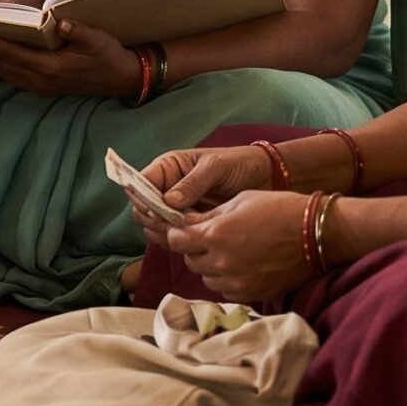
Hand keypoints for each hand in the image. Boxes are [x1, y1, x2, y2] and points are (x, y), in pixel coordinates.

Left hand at [0, 18, 139, 96]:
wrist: (123, 79)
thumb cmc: (110, 55)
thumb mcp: (98, 39)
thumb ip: (77, 30)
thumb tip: (57, 21)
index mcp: (51, 67)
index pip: (11, 54)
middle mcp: (42, 80)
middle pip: (1, 65)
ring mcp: (42, 87)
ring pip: (4, 73)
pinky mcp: (44, 88)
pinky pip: (13, 78)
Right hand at [131, 143, 276, 246]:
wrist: (265, 178)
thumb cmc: (238, 164)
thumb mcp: (215, 167)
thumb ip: (192, 183)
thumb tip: (169, 201)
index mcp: (167, 168)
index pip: (140, 183)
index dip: (143, 199)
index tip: (157, 212)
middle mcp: (166, 188)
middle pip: (143, 208)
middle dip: (153, 219)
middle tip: (174, 227)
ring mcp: (176, 208)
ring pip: (154, 226)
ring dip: (164, 233)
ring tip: (186, 234)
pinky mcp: (188, 224)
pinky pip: (172, 236)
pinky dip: (177, 241)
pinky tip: (192, 241)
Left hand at [162, 190, 322, 302]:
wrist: (318, 233)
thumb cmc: (280, 208)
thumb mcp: (240, 201)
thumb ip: (210, 215)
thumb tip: (186, 223)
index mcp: (215, 235)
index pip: (175, 240)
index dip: (177, 232)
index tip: (185, 228)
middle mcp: (221, 262)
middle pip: (189, 260)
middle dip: (194, 248)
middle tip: (210, 238)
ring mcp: (237, 282)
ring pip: (206, 278)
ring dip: (210, 266)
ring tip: (229, 251)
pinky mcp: (252, 294)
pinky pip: (226, 290)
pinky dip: (227, 279)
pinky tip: (242, 265)